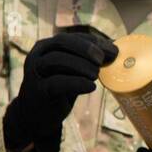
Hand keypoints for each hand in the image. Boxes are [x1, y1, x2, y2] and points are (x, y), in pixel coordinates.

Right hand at [3, 30, 117, 151]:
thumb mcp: (73, 71)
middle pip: (62, 42)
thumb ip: (88, 61)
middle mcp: (38, 55)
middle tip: (102, 60)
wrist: (37, 114)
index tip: (113, 51)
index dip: (93, 41)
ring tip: (96, 75)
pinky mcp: (37, 90)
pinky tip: (91, 87)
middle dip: (85, 49)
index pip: (72, 36)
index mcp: (47, 46)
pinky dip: (76, 83)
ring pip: (57, 59)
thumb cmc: (59, 88)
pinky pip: (56, 82)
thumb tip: (116, 50)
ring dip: (81, 65)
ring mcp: (35, 71)